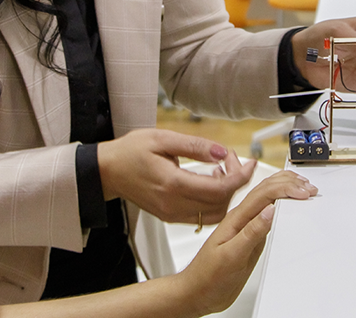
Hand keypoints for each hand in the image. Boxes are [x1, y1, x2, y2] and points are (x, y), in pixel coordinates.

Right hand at [97, 128, 253, 224]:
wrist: (107, 171)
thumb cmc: (130, 152)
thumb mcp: (161, 138)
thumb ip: (195, 146)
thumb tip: (222, 152)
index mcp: (172, 184)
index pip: (220, 188)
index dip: (240, 176)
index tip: (248, 161)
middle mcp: (174, 205)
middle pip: (222, 203)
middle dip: (235, 182)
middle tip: (232, 160)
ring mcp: (172, 214)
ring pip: (215, 214)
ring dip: (226, 194)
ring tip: (220, 170)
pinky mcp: (171, 216)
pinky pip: (203, 216)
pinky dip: (214, 201)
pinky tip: (209, 180)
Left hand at [173, 171, 316, 315]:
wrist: (197, 292)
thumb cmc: (208, 276)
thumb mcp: (231, 256)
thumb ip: (251, 233)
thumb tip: (270, 211)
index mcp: (236, 219)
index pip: (263, 195)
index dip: (285, 189)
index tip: (303, 192)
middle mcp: (241, 219)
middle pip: (265, 190)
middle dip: (288, 184)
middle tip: (308, 187)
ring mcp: (245, 228)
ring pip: (266, 200)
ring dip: (284, 190)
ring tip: (301, 187)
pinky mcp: (249, 238)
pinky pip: (266, 216)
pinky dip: (280, 206)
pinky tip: (285, 207)